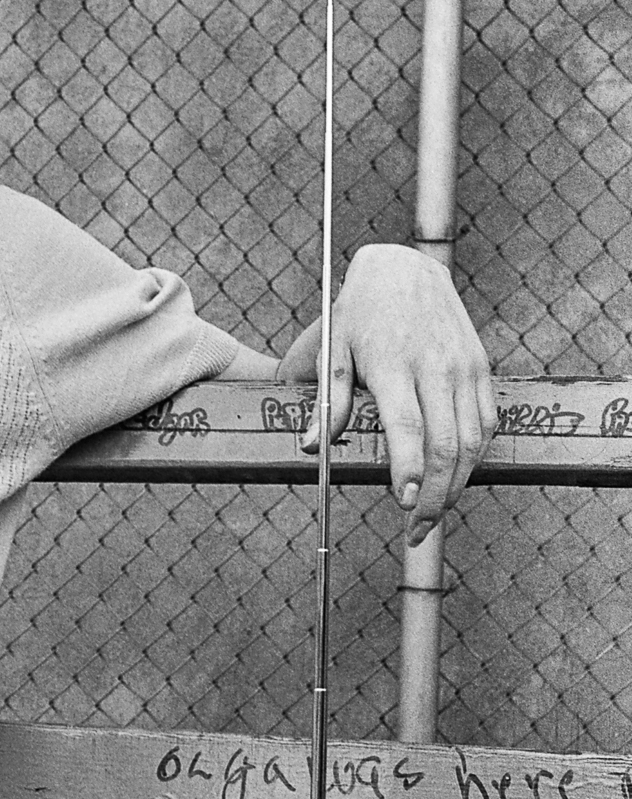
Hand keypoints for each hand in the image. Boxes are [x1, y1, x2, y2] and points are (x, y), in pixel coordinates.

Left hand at [276, 243, 494, 544]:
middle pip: (446, 445)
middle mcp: (436, 367)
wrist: (405, 268)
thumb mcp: (335, 348)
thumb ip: (329, 401)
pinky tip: (456, 479)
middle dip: (435, 496)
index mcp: (393, 364)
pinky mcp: (481, 367)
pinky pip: (486, 423)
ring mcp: (464, 367)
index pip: (408, 428)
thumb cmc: (360, 312)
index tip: (404, 505)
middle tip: (416, 530)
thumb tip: (312, 448)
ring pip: (472, 440)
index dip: (409, 471)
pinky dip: (475, 457)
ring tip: (434, 515)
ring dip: (457, 485)